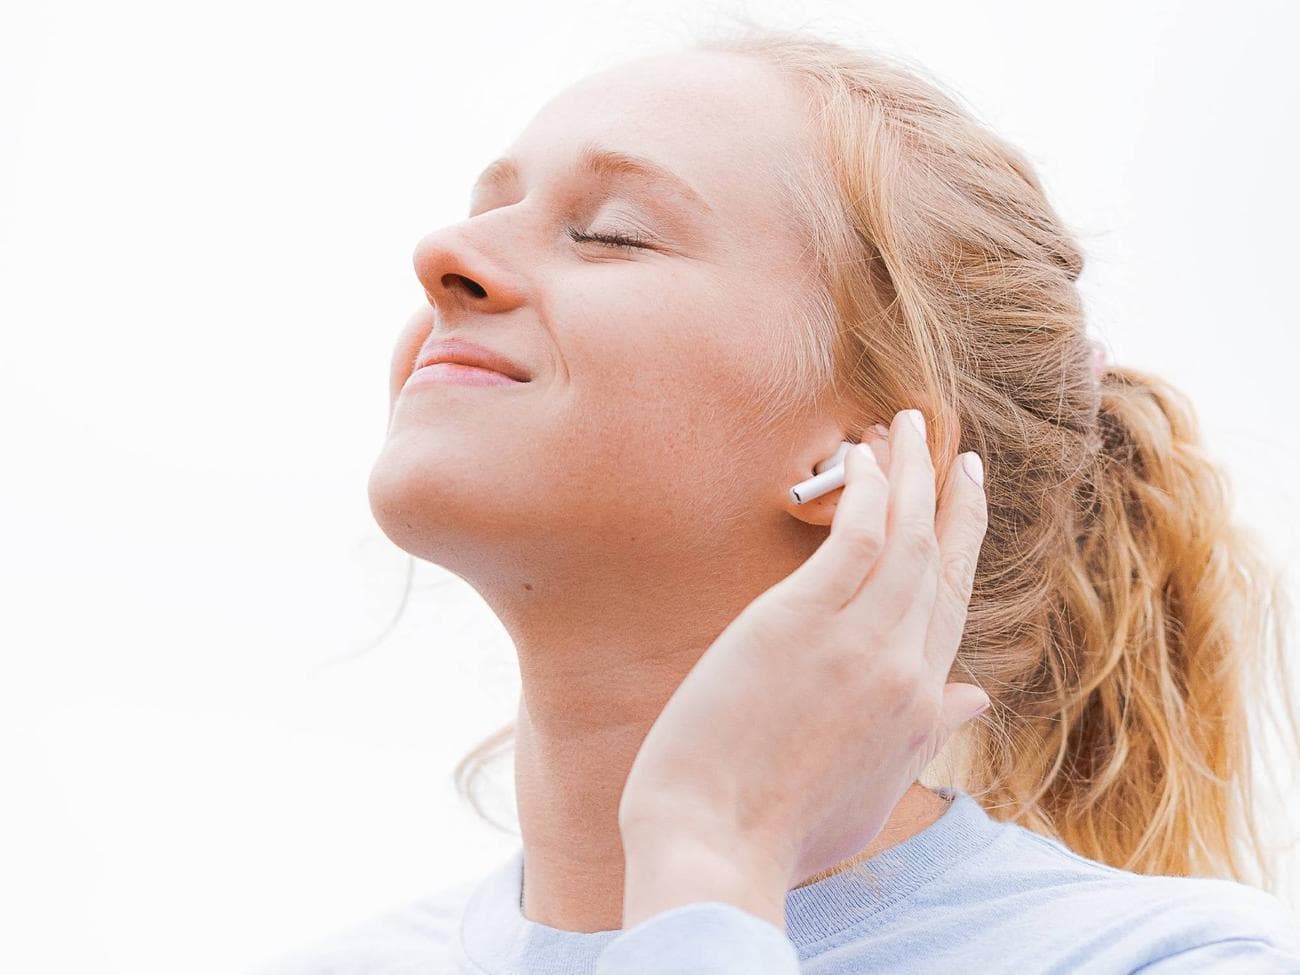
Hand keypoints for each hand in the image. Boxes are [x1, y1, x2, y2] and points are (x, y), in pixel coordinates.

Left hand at [618, 408, 989, 926]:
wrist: (717, 848)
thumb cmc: (781, 827)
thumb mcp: (876, 790)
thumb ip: (927, 736)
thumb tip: (975, 698)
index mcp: (917, 706)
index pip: (951, 608)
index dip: (962, 550)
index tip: (962, 506)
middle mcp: (904, 668)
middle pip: (940, 564)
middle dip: (951, 500)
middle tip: (955, 452)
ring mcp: (858, 643)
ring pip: (905, 538)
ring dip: (911, 474)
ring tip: (906, 423)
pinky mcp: (801, 622)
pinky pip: (855, 539)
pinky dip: (868, 492)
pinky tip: (863, 456)